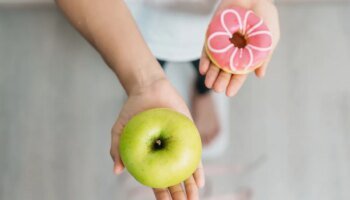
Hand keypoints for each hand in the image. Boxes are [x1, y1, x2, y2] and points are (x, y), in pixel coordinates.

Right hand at [110, 78, 204, 199]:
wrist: (148, 88)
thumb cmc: (132, 110)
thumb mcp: (119, 130)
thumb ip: (117, 149)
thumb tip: (117, 171)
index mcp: (151, 157)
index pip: (157, 180)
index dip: (161, 194)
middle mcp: (166, 154)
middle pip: (174, 178)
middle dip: (178, 194)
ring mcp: (178, 145)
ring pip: (186, 170)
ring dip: (190, 186)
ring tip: (193, 199)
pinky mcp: (188, 135)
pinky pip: (195, 155)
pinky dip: (198, 169)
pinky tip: (201, 181)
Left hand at [199, 0, 279, 96]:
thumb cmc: (265, 19)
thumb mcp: (269, 40)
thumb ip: (263, 58)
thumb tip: (259, 76)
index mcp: (246, 55)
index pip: (239, 73)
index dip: (234, 83)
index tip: (229, 93)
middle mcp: (233, 52)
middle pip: (225, 69)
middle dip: (220, 80)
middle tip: (217, 89)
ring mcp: (223, 44)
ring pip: (215, 62)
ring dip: (211, 73)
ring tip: (208, 84)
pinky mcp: (213, 35)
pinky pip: (207, 49)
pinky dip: (205, 59)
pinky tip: (203, 69)